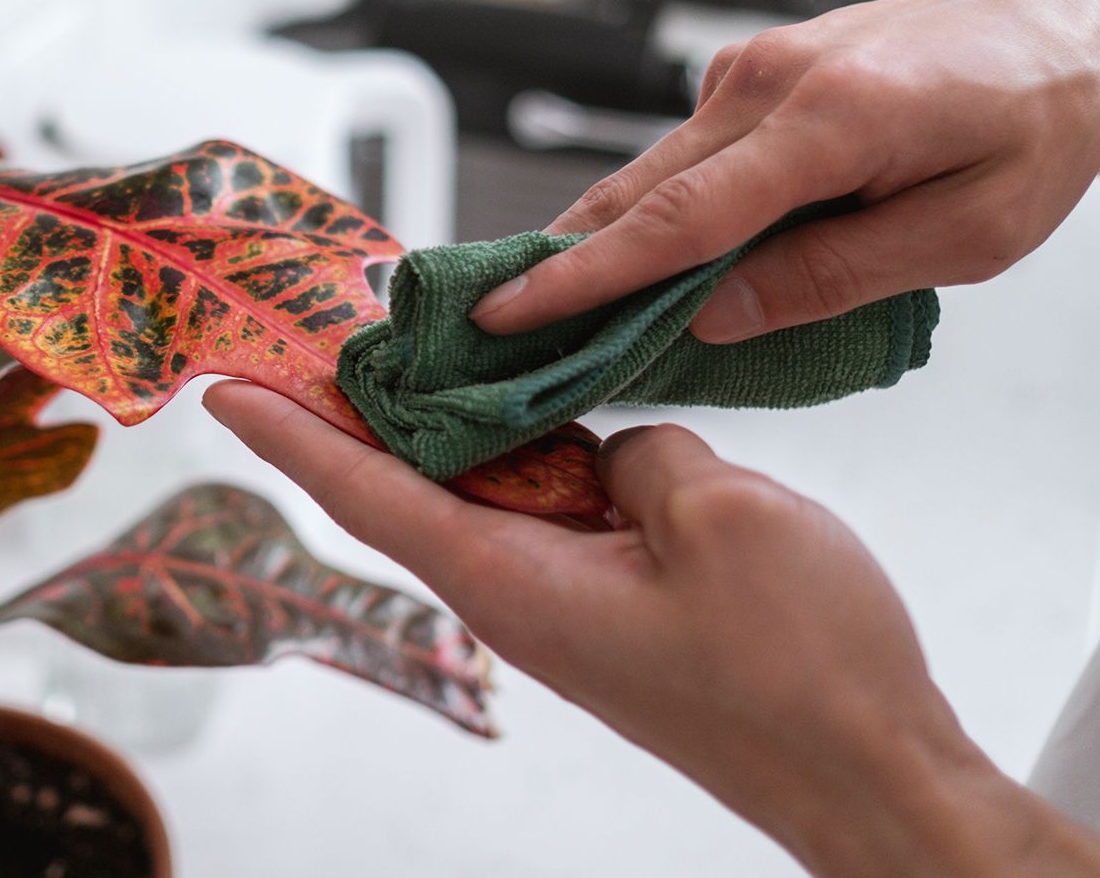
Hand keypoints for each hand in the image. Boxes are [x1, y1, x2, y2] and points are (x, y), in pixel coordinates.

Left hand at [204, 381, 1099, 877]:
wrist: (874, 776)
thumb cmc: (803, 673)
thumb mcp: (722, 516)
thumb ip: (643, 451)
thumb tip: (612, 451)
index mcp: (512, 581)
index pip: (367, 493)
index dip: (291, 435)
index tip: (224, 391)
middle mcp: (520, 599)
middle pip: (415, 486)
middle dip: (369, 406)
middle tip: (332, 323)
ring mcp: (568, 608)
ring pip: (493, 495)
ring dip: (468, 426)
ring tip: (444, 340)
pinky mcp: (617, 611)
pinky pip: (555, 518)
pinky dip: (543, 457)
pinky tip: (564, 405)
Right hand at [470, 0, 1099, 341]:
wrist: (1064, 29)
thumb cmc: (1037, 129)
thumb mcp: (972, 234)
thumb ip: (836, 276)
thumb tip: (716, 315)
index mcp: (830, 119)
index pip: (679, 218)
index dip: (586, 278)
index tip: (508, 315)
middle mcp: (771, 78)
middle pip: (639, 191)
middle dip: (559, 264)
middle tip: (489, 329)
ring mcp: (755, 65)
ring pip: (653, 170)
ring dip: (597, 239)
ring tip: (539, 307)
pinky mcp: (754, 69)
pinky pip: (685, 154)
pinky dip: (652, 208)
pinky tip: (640, 261)